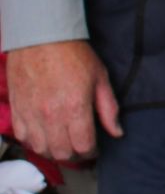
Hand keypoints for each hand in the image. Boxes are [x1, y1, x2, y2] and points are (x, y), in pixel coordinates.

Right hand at [6, 41, 121, 162]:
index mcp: (75, 108)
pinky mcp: (17, 110)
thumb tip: (117, 132)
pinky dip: (34, 142)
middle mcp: (51, 115)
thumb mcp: (100, 78)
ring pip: (40, 149)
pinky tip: (44, 135)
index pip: (83, 145)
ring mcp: (31, 114)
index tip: (94, 149)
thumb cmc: (73, 55)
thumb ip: (109, 109)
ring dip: (54, 151)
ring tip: (63, 143)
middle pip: (61, 152)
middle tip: (80, 148)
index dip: (92, 152)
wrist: (41, 38)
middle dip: (74, 155)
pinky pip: (23, 138)